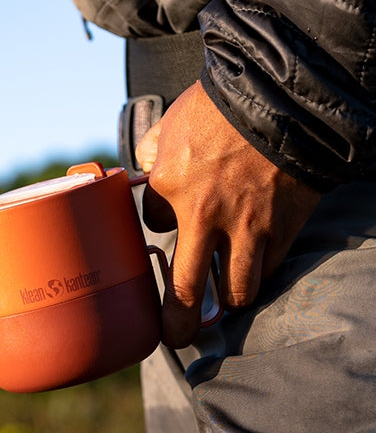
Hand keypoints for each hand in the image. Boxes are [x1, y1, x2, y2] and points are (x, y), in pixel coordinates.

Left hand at [136, 81, 320, 347]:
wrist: (286, 96)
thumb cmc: (223, 105)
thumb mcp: (174, 121)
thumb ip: (153, 150)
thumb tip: (146, 167)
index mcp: (170, 186)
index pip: (152, 222)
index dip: (161, 221)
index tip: (169, 219)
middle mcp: (205, 217)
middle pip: (185, 289)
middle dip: (178, 321)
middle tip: (175, 336)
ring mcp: (247, 228)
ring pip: (237, 291)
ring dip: (229, 297)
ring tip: (226, 297)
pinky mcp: (283, 228)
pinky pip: (269, 267)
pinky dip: (261, 270)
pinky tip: (256, 262)